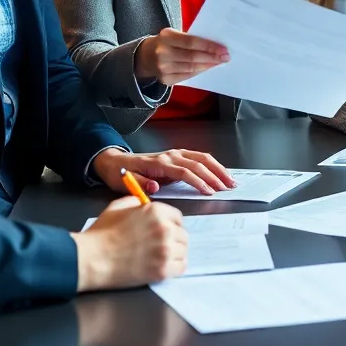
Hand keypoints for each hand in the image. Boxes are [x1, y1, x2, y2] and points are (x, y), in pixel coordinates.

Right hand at [73, 196, 187, 290]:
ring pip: (183, 250)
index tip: (166, 230)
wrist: (93, 258)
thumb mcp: (118, 207)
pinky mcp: (162, 270)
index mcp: (156, 211)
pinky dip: (175, 267)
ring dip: (175, 253)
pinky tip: (165, 266)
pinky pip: (181, 266)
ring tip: (162, 256)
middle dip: (174, 239)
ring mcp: (165, 250)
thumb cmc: (102, 233)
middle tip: (162, 245)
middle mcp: (165, 228)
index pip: (178, 217)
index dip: (171, 224)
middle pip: (183, 234)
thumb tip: (145, 205)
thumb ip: (137, 203)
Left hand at [92, 147, 235, 196]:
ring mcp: (175, 153)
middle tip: (227, 187)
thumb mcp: (126, 182)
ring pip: (202, 158)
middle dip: (215, 175)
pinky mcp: (177, 155)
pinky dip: (212, 164)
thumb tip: (156, 186)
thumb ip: (142, 184)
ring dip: (217, 168)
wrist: (115, 162)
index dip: (198, 182)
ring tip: (230, 180)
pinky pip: (199, 157)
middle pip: (198, 163)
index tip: (209, 192)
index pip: (184, 172)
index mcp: (160, 163)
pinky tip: (220, 171)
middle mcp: (170, 155)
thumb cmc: (121, 174)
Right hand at [134, 28, 228, 86]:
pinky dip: (199, 72)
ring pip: (191, 68)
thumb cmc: (164, 42)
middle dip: (212, 57)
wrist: (144, 56)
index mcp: (166, 37)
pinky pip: (187, 76)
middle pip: (193, 57)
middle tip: (225, 57)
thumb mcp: (173, 34)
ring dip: (208, 66)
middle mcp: (163, 53)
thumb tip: (214, 46)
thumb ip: (190, 38)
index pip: (192, 42)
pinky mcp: (165, 79)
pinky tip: (207, 68)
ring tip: (219, 62)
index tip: (223, 48)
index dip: (209, 46)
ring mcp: (163, 68)